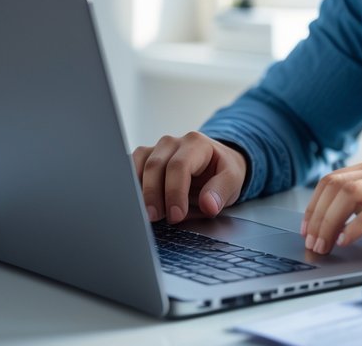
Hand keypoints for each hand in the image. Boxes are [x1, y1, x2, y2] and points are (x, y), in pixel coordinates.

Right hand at [132, 132, 247, 223]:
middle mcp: (173, 142)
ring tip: (144, 214)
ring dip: (138, 192)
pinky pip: (129, 168)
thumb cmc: (221, 172)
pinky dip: (130, 186)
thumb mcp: (233, 180)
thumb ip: (221, 191)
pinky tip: (134, 203)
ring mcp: (155, 148)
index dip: (175, 192)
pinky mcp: (143, 158)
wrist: (215, 163)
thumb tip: (209, 205)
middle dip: (153, 195)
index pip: (179, 166)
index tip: (176, 215)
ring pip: (138, 165)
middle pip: (155, 166)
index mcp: (196, 144)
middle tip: (155, 219)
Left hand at [300, 155, 361, 253]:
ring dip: (330, 223)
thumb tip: (337, 218)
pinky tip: (348, 241)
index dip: (314, 205)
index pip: (334, 179)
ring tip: (326, 244)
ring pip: (349, 196)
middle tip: (312, 241)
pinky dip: (354, 228)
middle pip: (336, 186)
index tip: (308, 228)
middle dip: (317, 216)